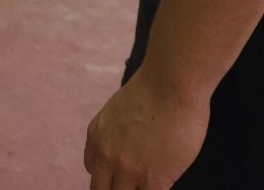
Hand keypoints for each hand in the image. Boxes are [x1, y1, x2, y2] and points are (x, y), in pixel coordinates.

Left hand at [83, 70, 209, 189]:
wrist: (170, 84)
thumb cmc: (153, 90)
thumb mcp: (119, 110)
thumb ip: (118, 132)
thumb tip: (130, 145)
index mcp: (96, 136)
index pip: (93, 169)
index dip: (108, 175)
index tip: (120, 174)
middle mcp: (107, 157)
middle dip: (115, 188)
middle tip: (132, 182)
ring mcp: (129, 171)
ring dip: (135, 189)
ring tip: (149, 181)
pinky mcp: (154, 180)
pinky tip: (163, 182)